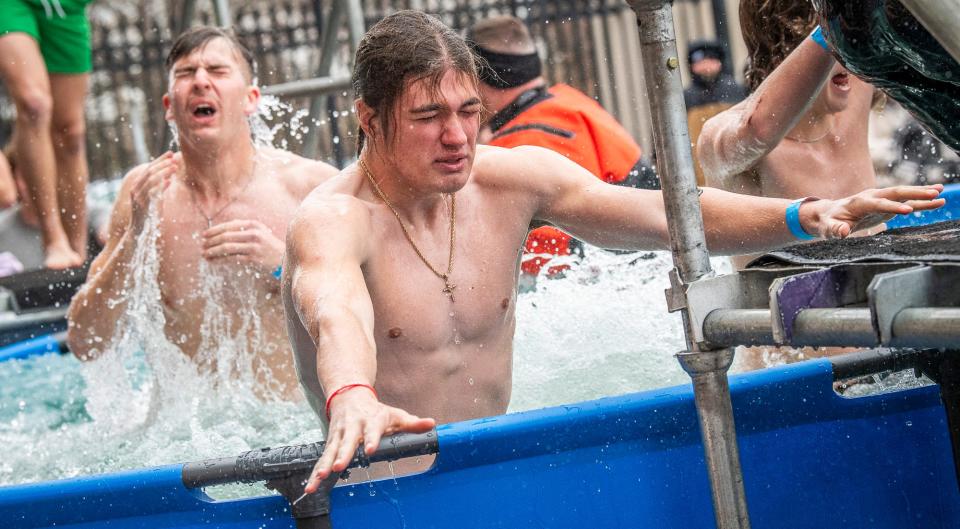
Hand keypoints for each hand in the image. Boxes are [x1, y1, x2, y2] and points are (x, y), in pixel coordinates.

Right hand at [130, 151, 176, 232]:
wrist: (137, 230)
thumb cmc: (147, 214)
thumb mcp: (154, 199)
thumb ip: (159, 188)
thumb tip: (168, 178)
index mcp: (137, 185)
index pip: (149, 168)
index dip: (160, 160)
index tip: (171, 153)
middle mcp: (135, 189)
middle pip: (149, 171)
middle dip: (162, 163)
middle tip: (174, 158)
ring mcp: (137, 196)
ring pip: (150, 180)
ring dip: (163, 172)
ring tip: (174, 168)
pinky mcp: (141, 205)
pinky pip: (151, 193)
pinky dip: (160, 186)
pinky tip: (168, 182)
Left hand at [202, 219, 283, 273]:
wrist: (284, 259)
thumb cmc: (269, 246)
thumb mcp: (260, 232)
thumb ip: (243, 229)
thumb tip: (221, 231)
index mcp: (253, 225)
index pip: (228, 226)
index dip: (213, 230)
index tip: (204, 235)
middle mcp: (253, 234)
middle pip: (225, 236)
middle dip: (211, 241)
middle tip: (202, 246)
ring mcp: (253, 246)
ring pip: (226, 247)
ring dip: (212, 251)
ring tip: (204, 254)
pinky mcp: (253, 259)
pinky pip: (231, 259)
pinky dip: (220, 260)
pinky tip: (213, 261)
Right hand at [304, 387, 434, 493]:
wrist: (349, 395)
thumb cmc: (376, 410)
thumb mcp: (395, 414)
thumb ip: (412, 423)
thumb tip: (432, 424)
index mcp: (371, 420)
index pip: (372, 430)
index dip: (371, 439)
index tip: (370, 450)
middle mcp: (352, 427)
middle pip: (347, 441)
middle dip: (343, 454)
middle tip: (338, 467)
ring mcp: (339, 434)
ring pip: (330, 451)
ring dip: (324, 465)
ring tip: (320, 478)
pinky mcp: (330, 442)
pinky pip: (322, 458)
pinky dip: (316, 471)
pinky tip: (311, 485)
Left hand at [803, 184, 943, 238]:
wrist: (829, 214)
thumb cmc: (828, 222)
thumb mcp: (828, 228)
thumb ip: (835, 230)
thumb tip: (843, 232)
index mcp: (859, 202)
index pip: (878, 203)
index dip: (892, 207)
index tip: (908, 211)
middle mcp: (873, 197)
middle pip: (895, 193)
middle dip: (915, 193)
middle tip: (934, 193)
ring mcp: (881, 199)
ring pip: (904, 194)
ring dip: (922, 193)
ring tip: (941, 192)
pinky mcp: (887, 205)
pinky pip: (906, 202)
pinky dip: (921, 201)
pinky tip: (937, 200)